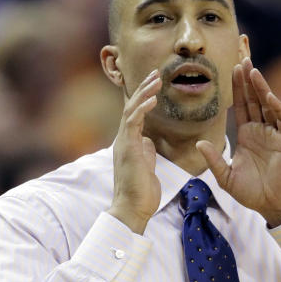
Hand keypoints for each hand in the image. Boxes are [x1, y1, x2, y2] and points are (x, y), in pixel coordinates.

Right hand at [107, 70, 161, 233]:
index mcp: (129, 142)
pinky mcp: (127, 148)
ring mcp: (124, 142)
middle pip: (132, 106)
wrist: (132, 209)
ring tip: (156, 79)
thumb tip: (148, 141)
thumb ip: (145, 152)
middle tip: (156, 72)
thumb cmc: (141, 192)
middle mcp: (124, 139)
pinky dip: (142, 108)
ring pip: (131, 109)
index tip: (155, 83)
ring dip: (144, 93)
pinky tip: (153, 99)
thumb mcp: (146, 166)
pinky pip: (133, 122)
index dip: (144, 97)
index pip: (135, 113)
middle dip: (144, 88)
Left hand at [197, 58, 280, 226]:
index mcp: (246, 135)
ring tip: (252, 69)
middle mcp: (260, 130)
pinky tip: (268, 94)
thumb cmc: (251, 193)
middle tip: (242, 57)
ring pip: (267, 104)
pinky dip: (275, 106)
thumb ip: (214, 159)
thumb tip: (199, 143)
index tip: (232, 67)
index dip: (237, 87)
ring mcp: (274, 134)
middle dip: (248, 78)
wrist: (273, 206)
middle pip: (253, 98)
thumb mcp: (225, 177)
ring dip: (260, 86)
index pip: (241, 105)